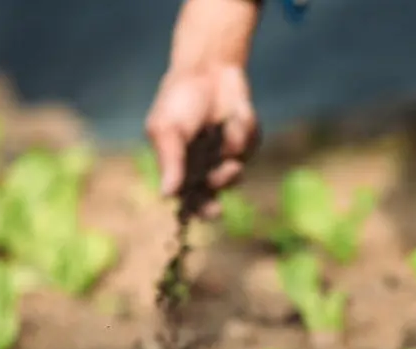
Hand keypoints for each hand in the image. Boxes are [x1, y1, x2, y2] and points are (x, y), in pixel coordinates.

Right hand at [145, 64, 258, 214]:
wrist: (207, 71)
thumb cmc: (178, 100)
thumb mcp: (167, 129)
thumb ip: (170, 162)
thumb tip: (165, 196)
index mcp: (180, 169)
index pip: (191, 200)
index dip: (203, 210)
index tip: (215, 211)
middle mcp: (204, 168)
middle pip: (217, 192)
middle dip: (225, 181)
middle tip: (230, 169)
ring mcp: (227, 157)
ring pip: (237, 170)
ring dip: (234, 145)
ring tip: (227, 126)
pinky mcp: (246, 143)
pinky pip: (250, 144)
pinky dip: (243, 126)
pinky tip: (234, 111)